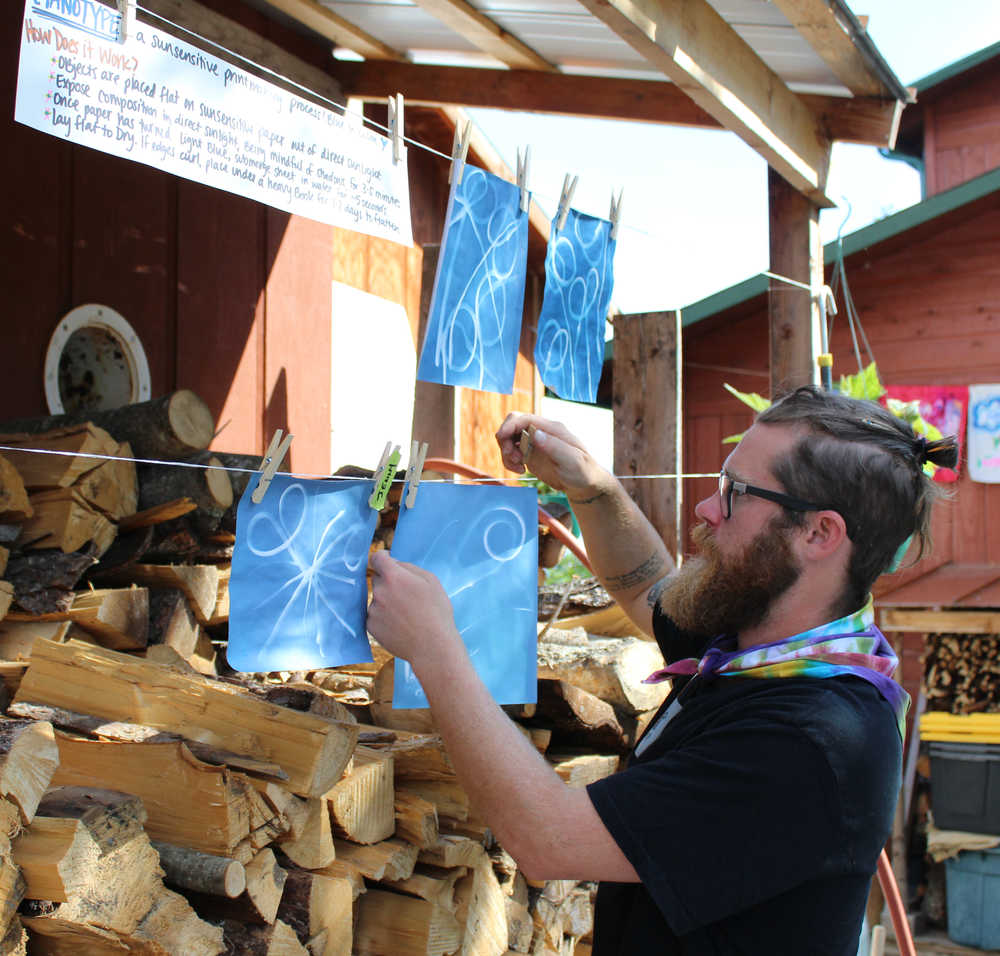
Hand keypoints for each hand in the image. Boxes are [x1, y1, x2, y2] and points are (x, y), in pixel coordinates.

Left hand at [367, 550, 464, 670]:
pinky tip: (400, 624)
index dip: (383, 558)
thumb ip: (409, 567)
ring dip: (387, 601)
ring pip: (377, 598)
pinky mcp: (371, 626)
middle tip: (407, 596)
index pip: (377, 558)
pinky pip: (375, 614)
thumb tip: (393, 563)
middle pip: (378, 579)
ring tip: (407, 614)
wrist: (432, 646)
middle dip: (389, 582)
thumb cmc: (436, 612)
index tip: (388, 562)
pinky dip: (384, 617)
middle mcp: (379, 591)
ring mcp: (373, 610)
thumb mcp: (431, 581)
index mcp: (394, 577)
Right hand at [495, 413, 609, 499]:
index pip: (524, 418)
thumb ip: (554, 446)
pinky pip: (512, 452)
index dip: (509, 425)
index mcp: (551, 428)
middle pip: (512, 425)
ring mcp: (534, 443)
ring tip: (518, 467)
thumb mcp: (572, 460)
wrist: (584, 484)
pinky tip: (520, 471)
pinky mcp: (530, 454)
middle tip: (512, 457)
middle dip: (505, 439)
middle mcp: (541, 432)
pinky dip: (510, 461)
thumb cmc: (583, 471)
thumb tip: (535, 433)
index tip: (501, 438)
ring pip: (509, 439)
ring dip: (507, 452)